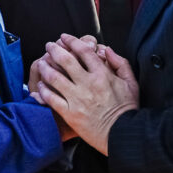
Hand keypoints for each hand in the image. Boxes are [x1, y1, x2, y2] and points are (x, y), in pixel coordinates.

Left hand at [34, 35, 138, 154]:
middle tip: (49, 45)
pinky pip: (51, 98)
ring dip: (45, 67)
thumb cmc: (128, 110)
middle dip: (54, 49)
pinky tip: (40, 86)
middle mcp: (87, 84)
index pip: (83, 51)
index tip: (64, 37)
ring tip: (41, 62)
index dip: (72, 41)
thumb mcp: (131, 83)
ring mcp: (77, 99)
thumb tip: (107, 50)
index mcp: (102, 75)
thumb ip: (120, 63)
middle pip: (65, 60)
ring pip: (54, 77)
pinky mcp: (70, 114)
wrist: (123, 135)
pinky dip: (43, 91)